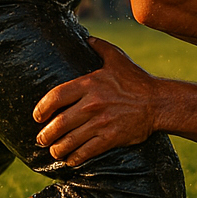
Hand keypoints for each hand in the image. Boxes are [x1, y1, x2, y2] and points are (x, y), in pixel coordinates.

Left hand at [33, 37, 156, 166]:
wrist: (159, 103)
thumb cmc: (137, 80)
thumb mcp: (118, 59)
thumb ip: (100, 47)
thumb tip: (86, 38)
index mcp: (90, 84)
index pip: (55, 97)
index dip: (41, 109)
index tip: (38, 117)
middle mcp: (92, 104)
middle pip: (57, 124)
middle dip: (45, 135)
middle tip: (42, 139)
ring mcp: (100, 123)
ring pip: (68, 142)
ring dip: (57, 149)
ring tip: (54, 151)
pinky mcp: (110, 138)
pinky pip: (84, 152)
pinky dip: (74, 159)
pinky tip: (70, 159)